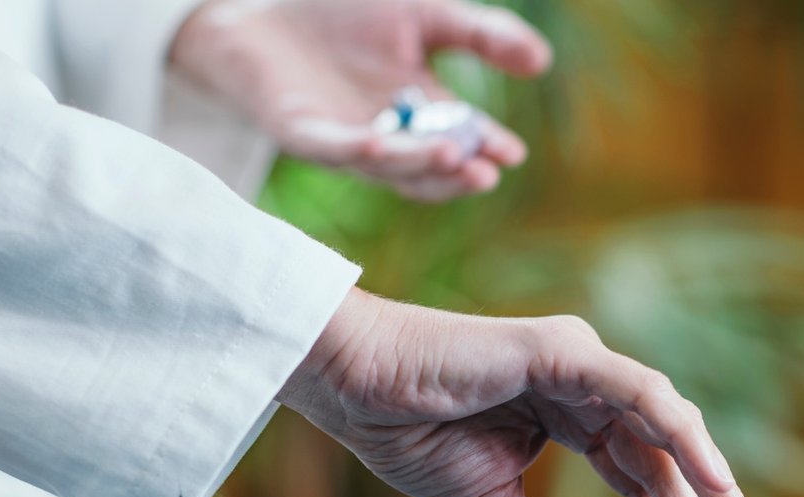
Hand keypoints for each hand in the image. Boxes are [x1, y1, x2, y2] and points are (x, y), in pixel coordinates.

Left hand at [170, 0, 550, 201]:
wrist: (262, 6)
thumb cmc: (343, 12)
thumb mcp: (426, 14)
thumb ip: (481, 35)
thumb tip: (541, 61)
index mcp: (420, 114)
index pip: (461, 139)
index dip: (485, 149)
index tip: (511, 154)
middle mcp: (388, 137)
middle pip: (426, 169)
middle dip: (455, 173)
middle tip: (484, 171)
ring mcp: (345, 141)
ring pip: (387, 167)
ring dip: (417, 166)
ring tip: (449, 158)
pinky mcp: (303, 134)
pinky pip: (335, 149)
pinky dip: (360, 151)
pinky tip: (383, 146)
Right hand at [280, 289, 768, 496]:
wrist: (352, 388)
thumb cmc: (406, 433)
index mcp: (572, 418)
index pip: (642, 484)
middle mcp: (589, 387)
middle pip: (666, 465)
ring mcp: (582, 363)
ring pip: (668, 433)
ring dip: (708, 495)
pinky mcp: (567, 351)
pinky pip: (646, 396)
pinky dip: (685, 438)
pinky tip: (715, 485)